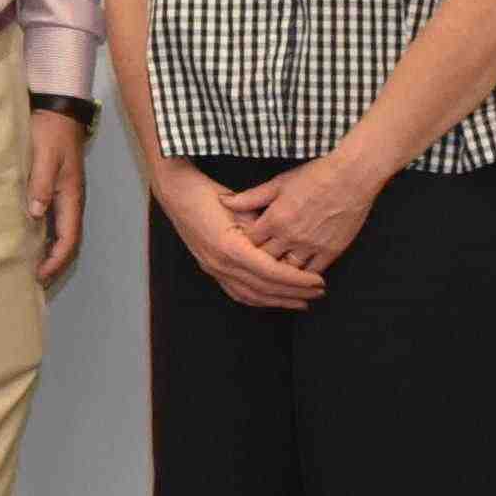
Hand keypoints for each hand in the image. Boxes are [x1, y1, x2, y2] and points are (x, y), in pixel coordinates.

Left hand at [25, 108, 89, 290]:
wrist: (58, 111)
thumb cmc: (50, 132)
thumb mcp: (44, 156)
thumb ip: (40, 184)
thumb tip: (36, 214)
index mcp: (72, 196)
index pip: (69, 239)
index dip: (56, 260)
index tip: (39, 275)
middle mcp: (72, 200)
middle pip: (69, 241)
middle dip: (55, 264)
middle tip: (35, 280)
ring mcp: (66, 195)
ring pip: (62, 232)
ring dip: (51, 252)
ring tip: (33, 267)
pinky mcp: (57, 189)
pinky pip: (55, 220)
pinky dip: (46, 235)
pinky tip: (32, 240)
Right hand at [151, 157, 323, 313]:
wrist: (176, 193)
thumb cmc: (207, 193)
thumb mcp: (241, 205)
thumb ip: (263, 227)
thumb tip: (288, 244)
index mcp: (231, 248)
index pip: (272, 272)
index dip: (297, 280)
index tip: (319, 281)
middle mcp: (221, 264)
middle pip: (265, 288)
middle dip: (295, 293)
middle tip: (319, 293)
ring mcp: (213, 269)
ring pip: (251, 296)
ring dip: (278, 301)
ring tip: (302, 302)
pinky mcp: (211, 269)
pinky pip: (237, 293)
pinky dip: (258, 299)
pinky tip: (273, 300)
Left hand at [244, 149, 387, 279]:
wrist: (351, 178)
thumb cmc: (314, 176)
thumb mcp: (279, 183)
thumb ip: (251, 197)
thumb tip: (224, 201)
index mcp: (274, 219)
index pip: (249, 242)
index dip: (243, 244)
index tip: (241, 245)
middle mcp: (290, 236)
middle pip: (265, 259)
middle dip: (258, 261)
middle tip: (253, 263)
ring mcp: (311, 246)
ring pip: (288, 270)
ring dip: (280, 271)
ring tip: (274, 271)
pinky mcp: (331, 251)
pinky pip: (313, 272)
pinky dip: (304, 276)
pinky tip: (298, 276)